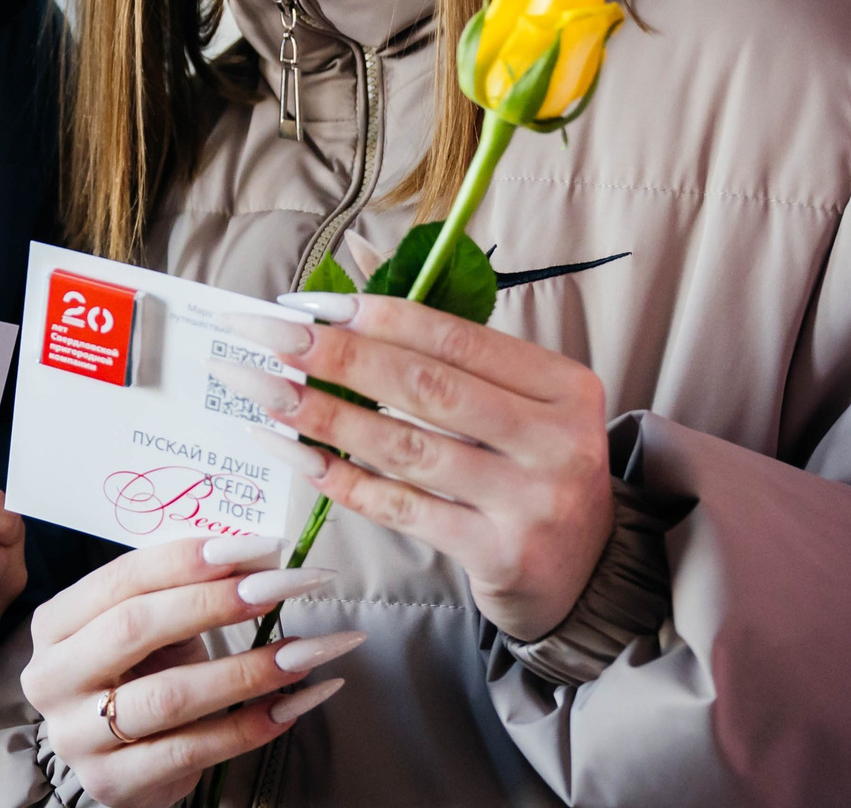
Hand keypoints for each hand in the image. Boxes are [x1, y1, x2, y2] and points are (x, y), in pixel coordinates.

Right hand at [20, 536, 358, 807]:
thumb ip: (180, 590)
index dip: (187, 559)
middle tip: (284, 585)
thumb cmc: (139, 673)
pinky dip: (250, 726)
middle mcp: (53, 678)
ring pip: (169, 696)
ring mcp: (78, 736)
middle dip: (217, 602)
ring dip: (246, 669)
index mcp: (56, 624)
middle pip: (135, 628)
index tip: (255, 547)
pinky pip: (193, 751)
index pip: (121, 579)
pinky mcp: (114, 783)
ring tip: (306, 651)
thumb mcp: (145, 626)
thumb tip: (258, 554)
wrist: (120, 758)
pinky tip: (294, 704)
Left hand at [217, 292, 612, 640]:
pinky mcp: (498, 554)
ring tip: (263, 391)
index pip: (455, 337)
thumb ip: (443, 347)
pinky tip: (296, 455)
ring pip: (406, 447)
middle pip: (426, 386)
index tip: (306, 303)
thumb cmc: (531, 470)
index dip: (374, 315)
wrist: (587, 575)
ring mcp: (530, 502)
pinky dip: (342, 480)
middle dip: (336, 357)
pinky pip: (402, 508)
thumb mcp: (515, 402)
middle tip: (265, 337)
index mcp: (563, 385)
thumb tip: (354, 274)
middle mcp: (556, 441)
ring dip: (323, 416)